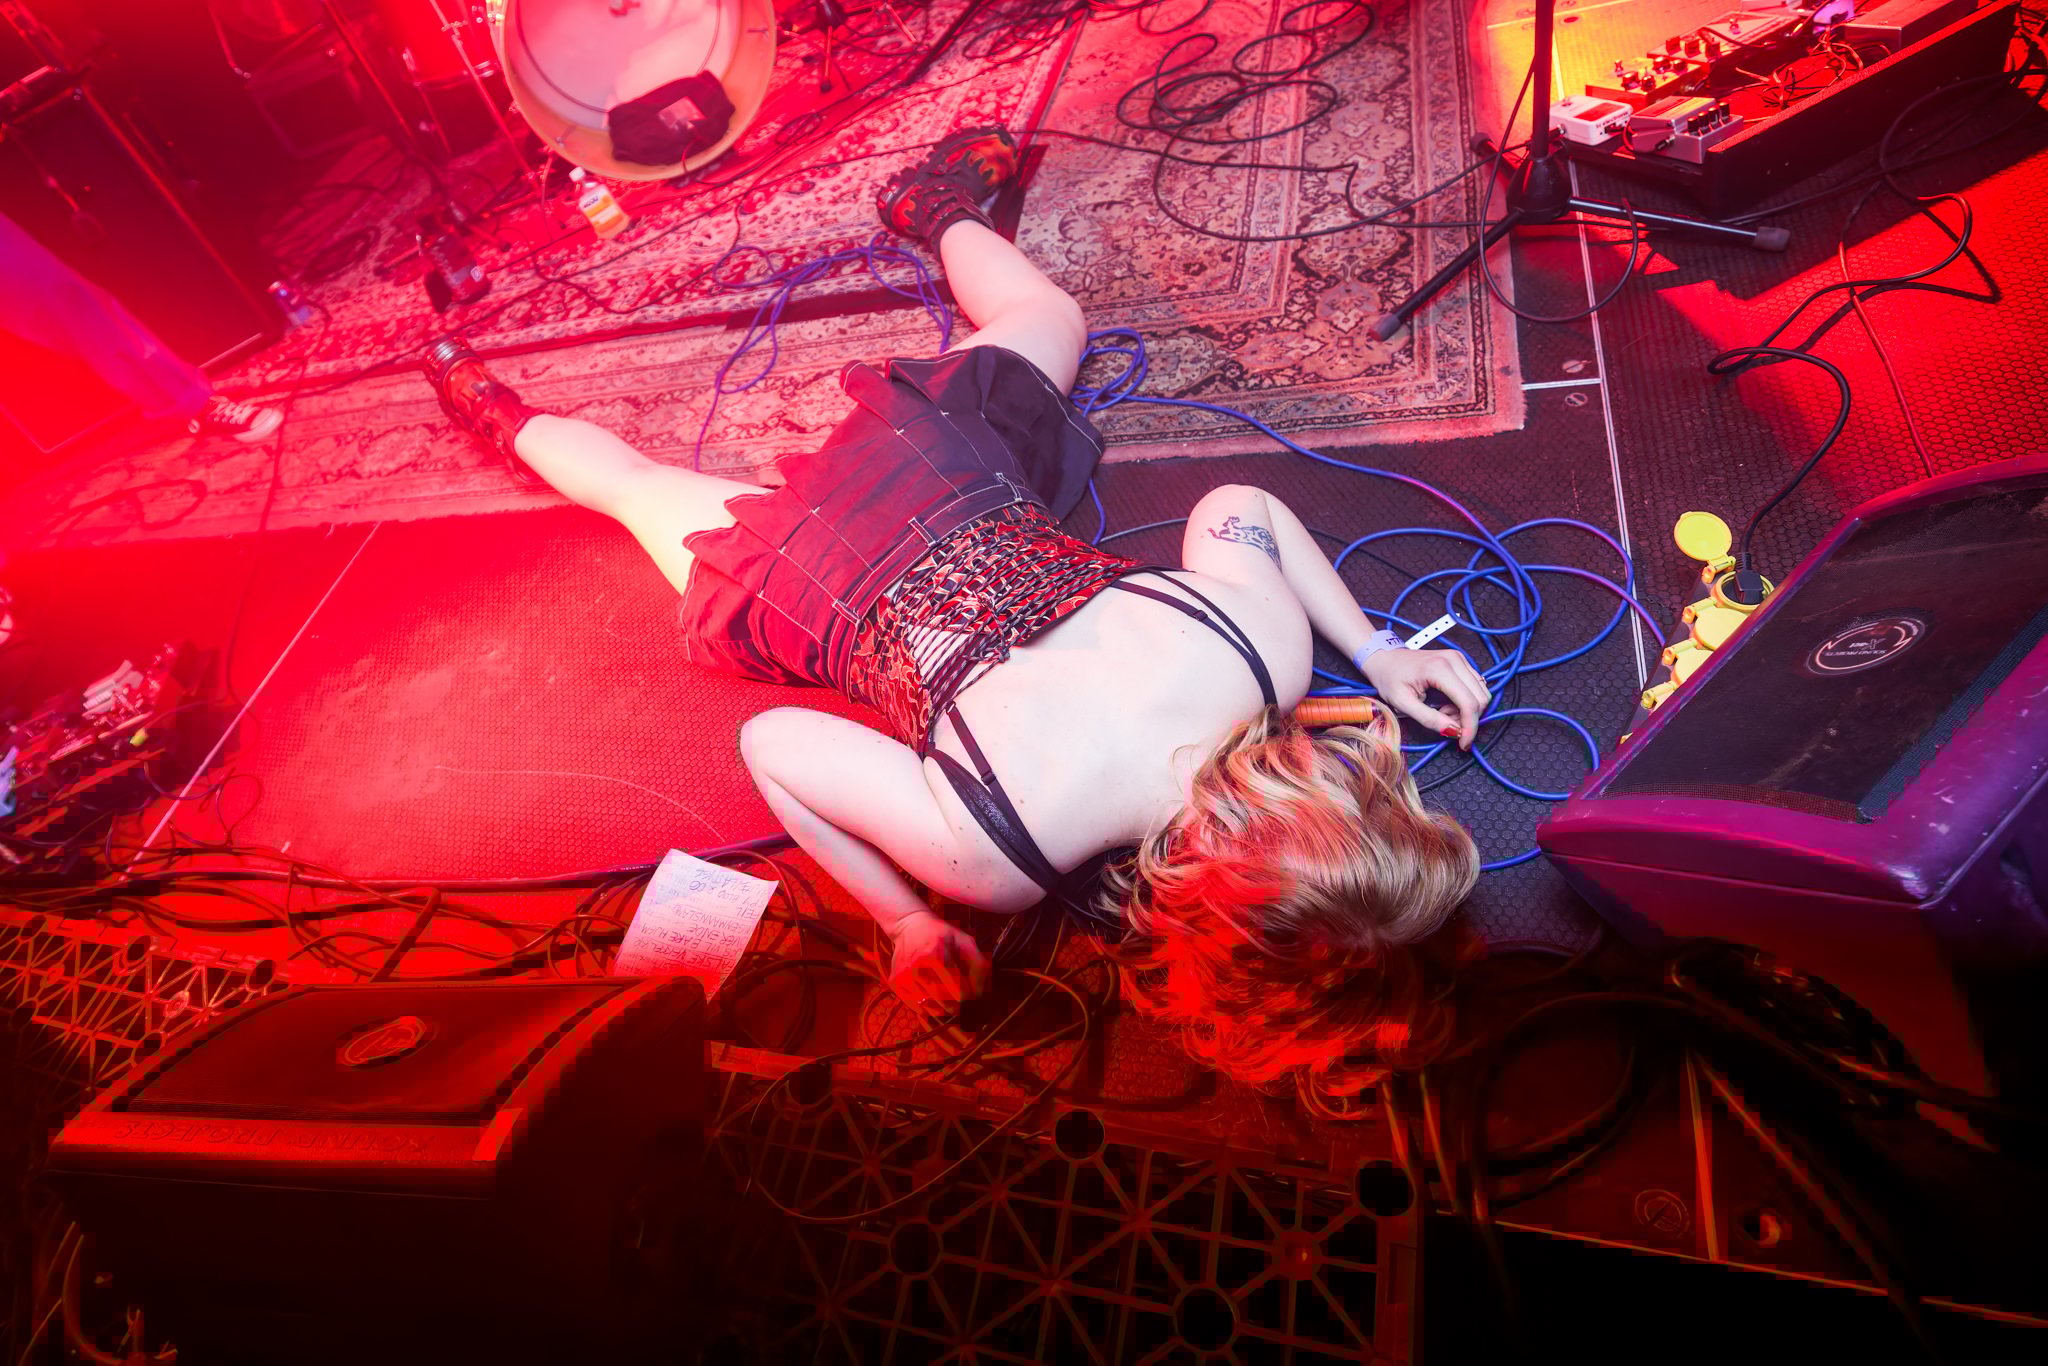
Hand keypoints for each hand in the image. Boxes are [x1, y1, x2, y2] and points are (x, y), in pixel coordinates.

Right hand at [887, 910, 990, 1011]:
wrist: (909, 926)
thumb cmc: (941, 935)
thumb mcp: (964, 941)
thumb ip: (979, 965)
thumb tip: (981, 993)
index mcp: (936, 955)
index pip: (958, 990)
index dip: (968, 995)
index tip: (969, 992)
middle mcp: (916, 967)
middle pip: (944, 1002)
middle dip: (956, 1004)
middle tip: (959, 997)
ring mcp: (903, 977)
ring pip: (930, 1008)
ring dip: (941, 1006)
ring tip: (945, 994)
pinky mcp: (895, 983)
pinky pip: (916, 1007)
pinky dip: (926, 1006)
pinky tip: (930, 992)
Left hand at [1363, 646, 1490, 749]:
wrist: (1385, 659)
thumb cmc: (1390, 678)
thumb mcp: (1402, 703)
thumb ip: (1429, 719)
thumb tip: (1453, 731)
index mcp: (1440, 668)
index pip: (1469, 702)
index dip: (1470, 727)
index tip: (1464, 742)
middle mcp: (1455, 660)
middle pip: (1480, 698)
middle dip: (1467, 718)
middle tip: (1445, 723)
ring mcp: (1460, 659)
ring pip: (1481, 693)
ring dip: (1467, 710)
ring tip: (1443, 712)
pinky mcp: (1461, 662)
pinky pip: (1475, 686)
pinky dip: (1466, 701)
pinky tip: (1447, 704)